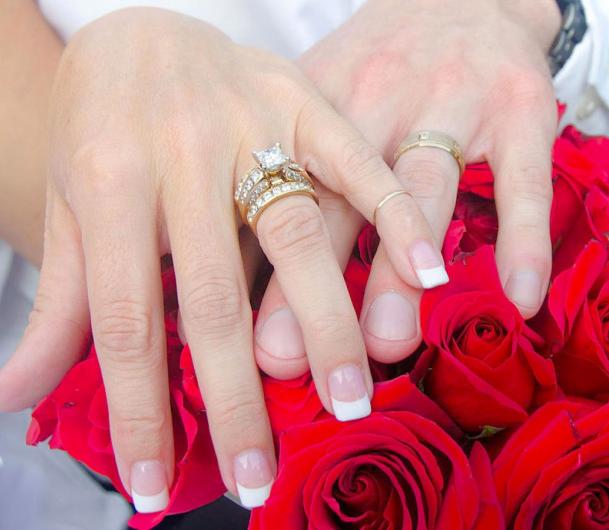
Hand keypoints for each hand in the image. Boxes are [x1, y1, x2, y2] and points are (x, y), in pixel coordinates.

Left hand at [0, 7, 440, 509]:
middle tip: (259, 471)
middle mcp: (180, 152)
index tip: (156, 487)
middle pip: (214, 293)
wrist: (140, 27)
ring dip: (326, 325)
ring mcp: (251, 123)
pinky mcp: (306, 101)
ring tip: (348, 400)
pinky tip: (427, 275)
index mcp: (107, 179)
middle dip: (236, 394)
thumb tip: (13, 397)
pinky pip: (358, 163)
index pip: (126, 319)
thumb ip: (59, 305)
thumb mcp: (67, 208)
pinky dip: (395, 218)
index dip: (139, 410)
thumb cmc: (100, 127)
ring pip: (295, 235)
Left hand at [254, 0, 560, 375]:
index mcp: (319, 104)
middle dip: (314, 284)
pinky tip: (518, 297)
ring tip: (388, 342)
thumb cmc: (380, 64)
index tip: (245, 342)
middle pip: (340, 200)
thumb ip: (283, 169)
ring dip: (403, 269)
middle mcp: (379, 100)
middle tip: (292, 357)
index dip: (262, 270)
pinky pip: (523, 181)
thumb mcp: (319, 96)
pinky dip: (522, 239)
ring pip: (422, 190)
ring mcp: (453, 102)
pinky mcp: (521, 108)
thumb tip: (233, 269)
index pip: (282, 194)